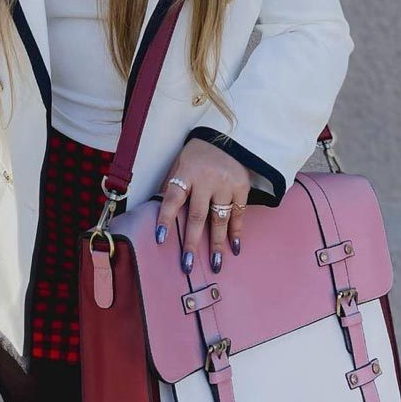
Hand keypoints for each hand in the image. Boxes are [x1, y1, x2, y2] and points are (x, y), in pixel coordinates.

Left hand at [154, 138, 250, 273]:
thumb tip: (158, 211)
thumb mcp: (179, 163)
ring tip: (215, 264)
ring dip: (216, 243)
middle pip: (197, 215)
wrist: (227, 136)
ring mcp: (226, 183)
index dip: (166, 219)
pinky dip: (236, 231)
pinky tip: (234, 247)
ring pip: (219, 218)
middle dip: (192, 242)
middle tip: (187, 265)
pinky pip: (238, 213)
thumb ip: (172, 185)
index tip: (160, 239)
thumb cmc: (197, 154)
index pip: (173, 198)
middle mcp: (206, 178)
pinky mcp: (242, 186)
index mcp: (186, 172)